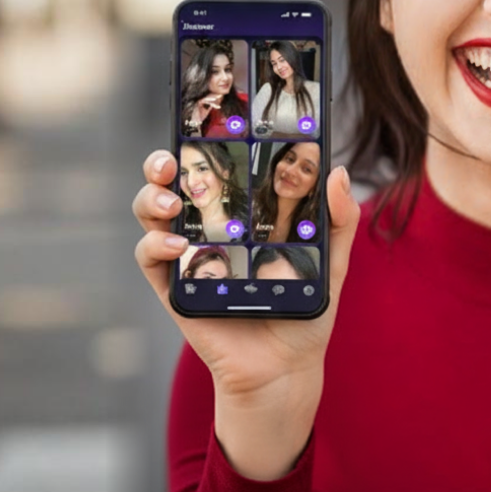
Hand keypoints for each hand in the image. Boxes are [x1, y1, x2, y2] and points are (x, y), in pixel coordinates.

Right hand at [133, 150, 359, 476]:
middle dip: (163, 163)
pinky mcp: (174, 287)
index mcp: (242, 214)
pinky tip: (177, 245)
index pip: (217, 168)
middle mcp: (209, 227)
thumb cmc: (305, 309)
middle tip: (171, 158)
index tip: (204, 123)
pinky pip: (150, 259)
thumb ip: (338, 220)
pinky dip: (155, 245)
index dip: (203, 143)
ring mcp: (187, 255)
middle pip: (174, 182)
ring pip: (153, 213)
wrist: (285, 367)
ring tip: (171, 201)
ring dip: (153, 198)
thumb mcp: (330, 262)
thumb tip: (339, 172)